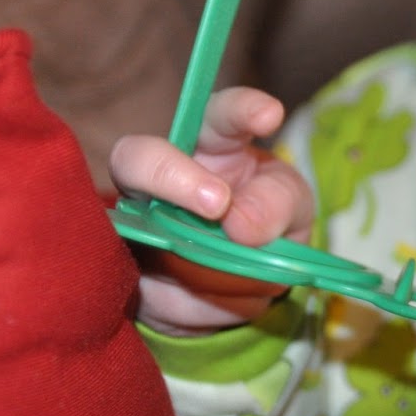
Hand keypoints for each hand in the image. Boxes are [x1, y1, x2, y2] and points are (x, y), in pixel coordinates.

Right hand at [109, 87, 314, 335]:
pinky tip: (226, 302)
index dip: (241, 109)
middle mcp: (158, 178)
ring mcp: (132, 226)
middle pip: (137, 159)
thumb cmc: (265, 223)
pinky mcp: (123, 277)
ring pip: (145, 237)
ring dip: (206, 266)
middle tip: (219, 205)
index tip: (271, 115)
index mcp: (212, 148)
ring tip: (253, 281)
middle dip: (174, 177)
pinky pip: (155, 296)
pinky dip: (201, 306)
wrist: (241, 283)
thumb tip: (241, 224)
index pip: (219, 115)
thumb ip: (279, 203)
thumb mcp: (292, 210)